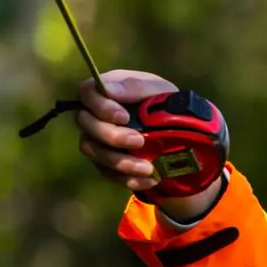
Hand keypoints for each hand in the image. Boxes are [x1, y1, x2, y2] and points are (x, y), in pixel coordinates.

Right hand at [76, 69, 224, 223]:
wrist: (180, 133)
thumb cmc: (164, 102)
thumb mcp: (158, 90)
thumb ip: (135, 86)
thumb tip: (108, 89)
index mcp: (106, 92)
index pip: (86, 93)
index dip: (100, 106)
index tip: (123, 117)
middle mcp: (95, 115)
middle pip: (86, 125)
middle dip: (112, 136)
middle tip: (139, 141)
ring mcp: (98, 141)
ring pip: (95, 152)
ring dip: (121, 162)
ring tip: (148, 168)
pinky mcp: (106, 163)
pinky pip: (109, 174)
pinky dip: (129, 179)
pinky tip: (150, 180)